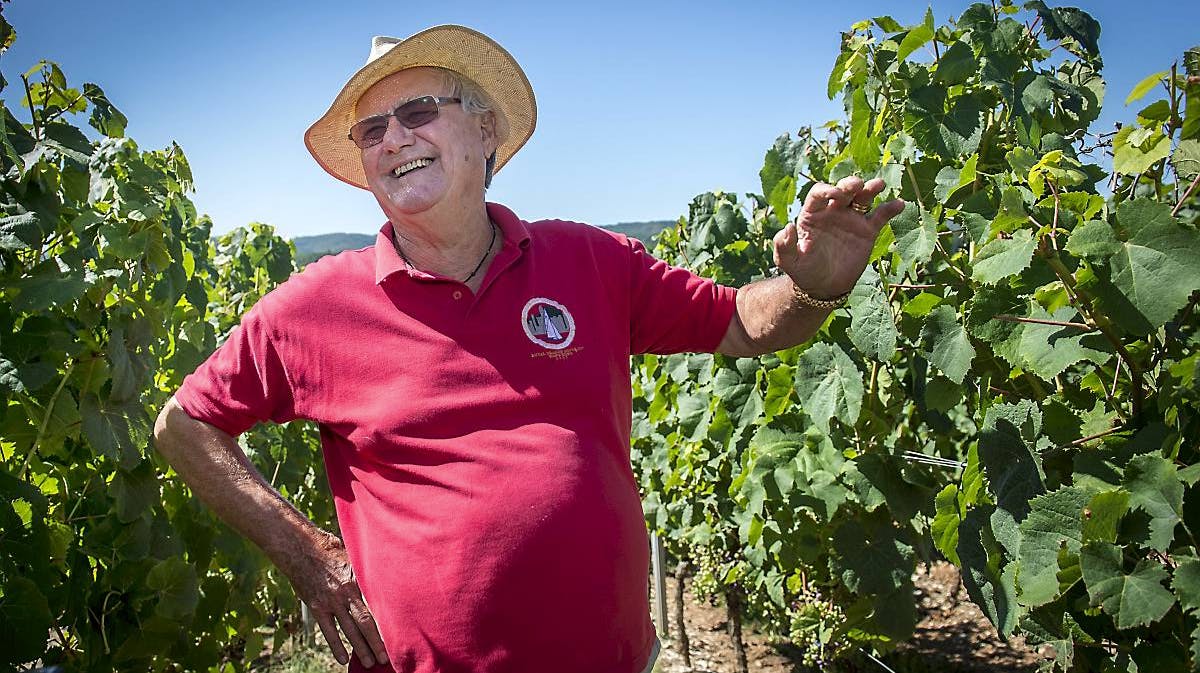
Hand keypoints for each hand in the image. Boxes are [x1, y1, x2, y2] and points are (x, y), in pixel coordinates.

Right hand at [286, 531, 388, 668]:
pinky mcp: (317, 607)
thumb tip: (385, 572)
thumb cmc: (330, 548)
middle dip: (377, 642)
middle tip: (386, 658)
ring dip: (360, 648)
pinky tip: (343, 659)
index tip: (400, 634)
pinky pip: (328, 631)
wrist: (299, 548)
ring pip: (349, 630)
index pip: (377, 605)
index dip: (388, 622)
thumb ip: (366, 568)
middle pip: (365, 622)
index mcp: (359, 578)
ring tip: (369, 663)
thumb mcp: (353, 554)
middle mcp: (346, 592)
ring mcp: (331, 601)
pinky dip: (336, 646)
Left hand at [773, 175, 904, 298]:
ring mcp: (851, 219)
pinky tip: (899, 204)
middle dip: (849, 184)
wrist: (823, 286)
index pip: (819, 194)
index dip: (827, 190)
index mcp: (813, 214)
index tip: (834, 195)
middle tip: (856, 185)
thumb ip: (784, 245)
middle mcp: (833, 211)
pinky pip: (880, 215)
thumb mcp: (788, 261)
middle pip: (843, 190)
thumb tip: (788, 227)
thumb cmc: (803, 271)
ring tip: (878, 185)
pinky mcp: (867, 231)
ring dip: (870, 188)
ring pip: (862, 197)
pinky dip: (891, 208)